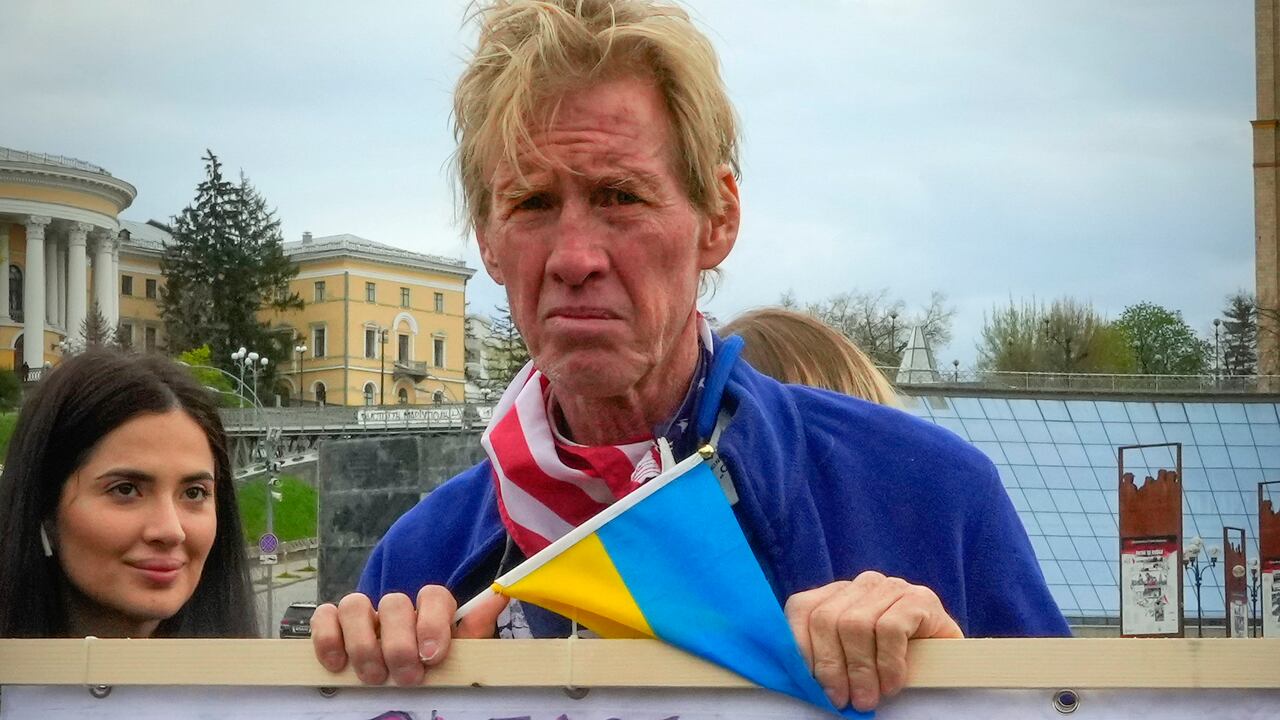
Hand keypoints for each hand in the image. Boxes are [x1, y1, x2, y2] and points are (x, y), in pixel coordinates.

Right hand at [311, 586, 507, 684]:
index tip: (432, 656)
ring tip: (375, 677)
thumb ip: (475, 629)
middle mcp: (396, 607)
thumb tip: (500, 597)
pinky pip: (324, 617)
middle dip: (399, 643)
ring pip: (354, 604)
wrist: (407, 682)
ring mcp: (363, 614)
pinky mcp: (334, 626)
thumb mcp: (461, 654)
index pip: (433, 595)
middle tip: (407, 677)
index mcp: (431, 609)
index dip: (432, 622)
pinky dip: (327, 637)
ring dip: (363, 643)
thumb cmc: (435, 668)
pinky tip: (338, 665)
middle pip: (393, 602)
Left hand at [784, 571, 962, 711]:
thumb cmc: (893, 664)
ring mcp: (892, 587)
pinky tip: (892, 684)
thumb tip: (802, 680)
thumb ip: (828, 657)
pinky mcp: (920, 598)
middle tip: (842, 700)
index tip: (810, 685)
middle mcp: (863, 584)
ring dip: (860, 670)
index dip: (801, 648)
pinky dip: (888, 664)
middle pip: (826, 619)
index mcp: (838, 593)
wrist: (951, 661)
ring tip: (867, 698)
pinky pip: (891, 629)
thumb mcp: (853, 656)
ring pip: (855, 624)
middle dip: (831, 667)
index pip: (801, 608)